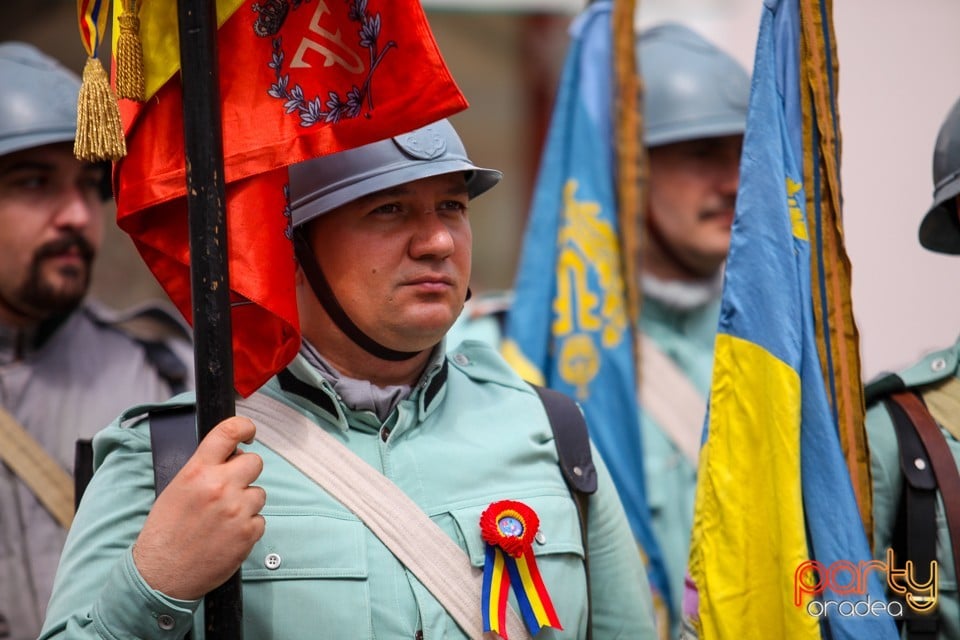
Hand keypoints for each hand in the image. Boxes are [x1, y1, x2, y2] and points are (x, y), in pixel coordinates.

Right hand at [133, 416, 265, 599]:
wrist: (161, 575)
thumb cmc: (164, 533)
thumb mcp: (176, 489)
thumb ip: (203, 469)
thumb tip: (229, 457)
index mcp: (197, 471)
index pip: (228, 432)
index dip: (244, 427)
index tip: (249, 432)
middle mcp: (220, 486)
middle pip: (255, 462)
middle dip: (246, 472)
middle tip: (232, 486)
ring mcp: (237, 510)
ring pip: (259, 493)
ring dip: (246, 503)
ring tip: (222, 518)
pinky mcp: (248, 532)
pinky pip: (260, 519)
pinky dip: (248, 526)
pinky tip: (227, 534)